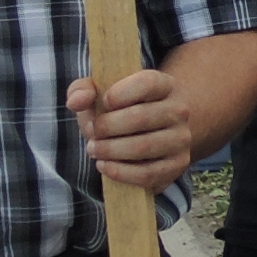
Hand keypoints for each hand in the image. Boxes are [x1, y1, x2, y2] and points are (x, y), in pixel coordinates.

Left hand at [67, 65, 195, 197]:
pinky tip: (104, 166)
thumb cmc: (120, 110)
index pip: (147, 83)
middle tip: (93, 134)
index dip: (119, 94)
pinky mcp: (177, 165)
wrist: (150, 132)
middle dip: (107, 128)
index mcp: (164, 85)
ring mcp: (181, 139)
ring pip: (143, 147)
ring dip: (110, 151)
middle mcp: (179, 110)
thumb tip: (76, 102)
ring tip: (94, 150)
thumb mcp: (99, 94)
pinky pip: (147, 173)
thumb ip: (82, 90)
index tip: (103, 103)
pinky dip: (120, 172)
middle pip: (140, 117)